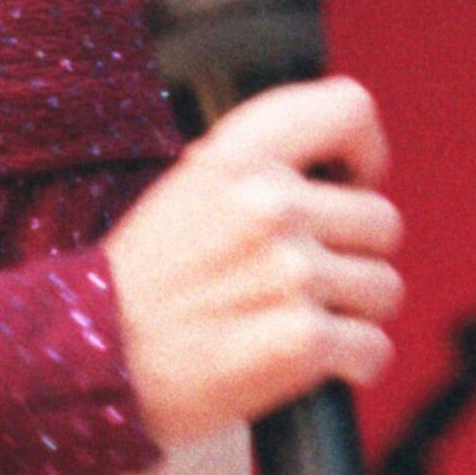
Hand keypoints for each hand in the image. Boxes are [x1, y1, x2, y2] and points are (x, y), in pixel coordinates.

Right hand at [99, 77, 405, 447]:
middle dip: (354, 254)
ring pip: (384, 286)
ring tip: (296, 320)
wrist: (90, 365)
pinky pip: (375, 348)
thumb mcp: (188, 188)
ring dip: (354, 311)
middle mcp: (269, 204)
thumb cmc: (141, 283)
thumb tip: (340, 174)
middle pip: (381, 218)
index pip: (349, 109)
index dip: (363, 151)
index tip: (348, 183)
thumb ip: (260, 169)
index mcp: (237, 155)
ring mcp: (289, 273)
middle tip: (304, 278)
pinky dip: (352, 363)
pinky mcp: (301, 342)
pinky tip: (306, 362)